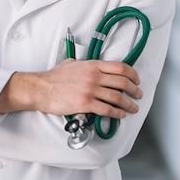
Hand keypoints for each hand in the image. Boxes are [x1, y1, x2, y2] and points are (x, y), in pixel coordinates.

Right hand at [0, 59, 141, 117]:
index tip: (136, 80)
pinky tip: (120, 115)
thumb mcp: (70, 64)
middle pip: (123, 82)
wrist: (41, 89)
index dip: (132, 75)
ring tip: (133, 108)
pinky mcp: (86, 104)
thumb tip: (85, 65)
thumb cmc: (53, 78)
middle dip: (134, 90)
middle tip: (138, 95)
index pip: (120, 67)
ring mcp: (90, 90)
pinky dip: (117, 113)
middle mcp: (94, 76)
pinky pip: (108, 110)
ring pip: (118, 98)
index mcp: (92, 65)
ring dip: (129, 104)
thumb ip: (82, 64)